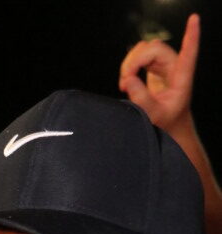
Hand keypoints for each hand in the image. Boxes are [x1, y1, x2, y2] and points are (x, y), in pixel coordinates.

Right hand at [119, 12, 199, 134]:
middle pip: (154, 49)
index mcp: (181, 78)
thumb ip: (142, 99)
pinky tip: (128, 80)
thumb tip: (129, 80)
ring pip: (145, 49)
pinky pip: (140, 56)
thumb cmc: (167, 122)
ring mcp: (165, 66)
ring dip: (130, 62)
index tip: (194, 20)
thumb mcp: (154, 115)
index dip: (191, 36)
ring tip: (125, 83)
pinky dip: (130, 65)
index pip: (189, 53)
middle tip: (125, 82)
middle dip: (135, 61)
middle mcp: (174, 67)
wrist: (168, 126)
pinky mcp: (155, 68)